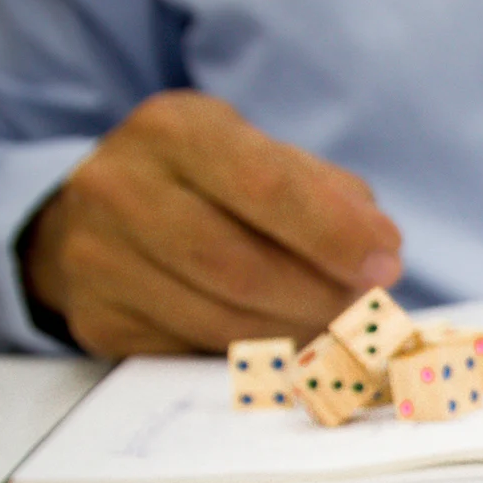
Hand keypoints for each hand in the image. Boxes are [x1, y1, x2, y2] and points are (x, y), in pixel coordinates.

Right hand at [23, 91, 402, 356]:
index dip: (335, 234)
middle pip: (240, 266)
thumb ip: (330, 197)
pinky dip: (251, 353)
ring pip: (219, 320)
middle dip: (318, 296)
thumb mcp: (265, 159)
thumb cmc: (210, 183)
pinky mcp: (97, 318)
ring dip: (293, 333)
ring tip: (330, 324)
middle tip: (362, 309)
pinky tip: (277, 337)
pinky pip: (192, 351)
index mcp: (174, 130)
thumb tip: (380, 254)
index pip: (266, 187)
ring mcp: (97, 257)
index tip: (386, 265)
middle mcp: (120, 187)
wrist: (103, 210)